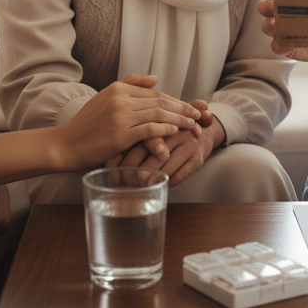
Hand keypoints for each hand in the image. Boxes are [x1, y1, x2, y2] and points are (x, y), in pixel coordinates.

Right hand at [55, 74, 202, 171]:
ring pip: (158, 114)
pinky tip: (175, 132)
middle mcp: (120, 99)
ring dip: (179, 119)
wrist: (64, 144)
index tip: (189, 107)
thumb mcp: (105, 98)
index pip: (155, 93)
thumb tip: (156, 78)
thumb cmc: (86, 124)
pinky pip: (149, 129)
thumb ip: (130, 84)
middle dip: (182, 108)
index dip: (175, 100)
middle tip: (198, 114)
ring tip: (192, 124)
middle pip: (160, 102)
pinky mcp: (120, 135)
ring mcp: (120, 117)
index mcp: (118, 88)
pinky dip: (165, 129)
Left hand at [106, 119, 224, 185]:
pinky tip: (152, 187)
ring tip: (131, 188)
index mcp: (165, 119)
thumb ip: (132, 136)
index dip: (124, 155)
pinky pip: (177, 177)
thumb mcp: (153, 125)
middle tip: (118, 182)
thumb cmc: (169, 129)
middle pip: (151, 154)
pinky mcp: (197, 159)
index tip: (109, 169)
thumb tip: (106, 164)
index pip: (141, 139)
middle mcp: (178, 131)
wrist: (201, 130)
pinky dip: (163, 183)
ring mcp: (190, 145)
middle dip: (133, 171)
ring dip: (147, 180)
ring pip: (164, 168)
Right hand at [258, 0, 307, 65]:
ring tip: (277, 24)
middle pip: (265, 5)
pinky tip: (286, 43)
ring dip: (270, 24)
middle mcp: (283, 11)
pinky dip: (279, 44)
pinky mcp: (287, 46)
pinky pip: (276, 45)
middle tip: (277, 5)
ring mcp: (283, 29)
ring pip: (266, 25)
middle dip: (268, 5)